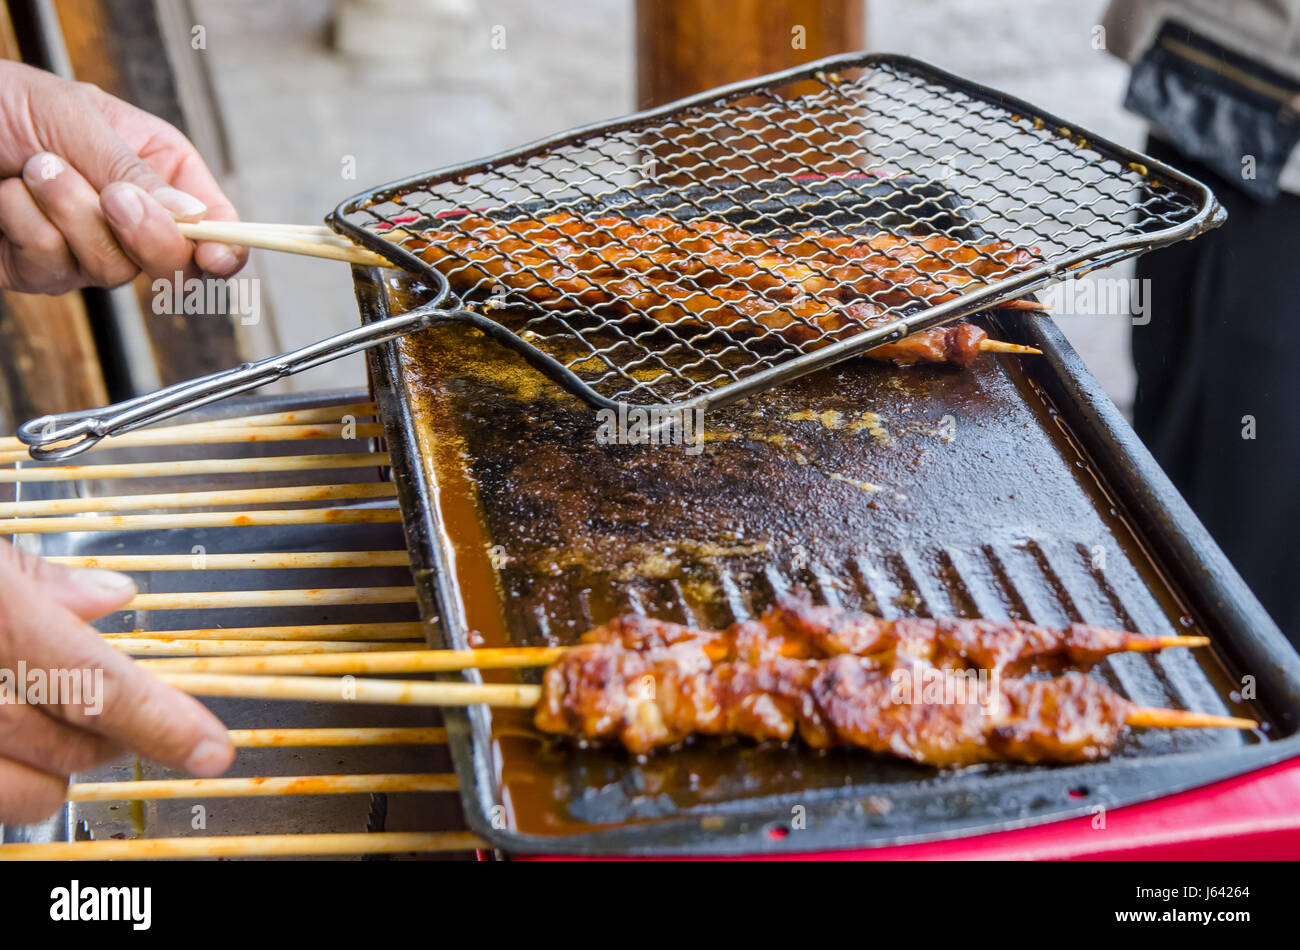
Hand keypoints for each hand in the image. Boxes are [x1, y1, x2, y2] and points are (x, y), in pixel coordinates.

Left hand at [0, 60, 246, 293]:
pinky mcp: (41, 270)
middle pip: (172, 261)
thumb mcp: (77, 117)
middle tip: (112, 198)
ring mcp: (88, 248)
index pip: (214, 220)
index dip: (224, 245)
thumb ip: (136, 172)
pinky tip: (6, 196)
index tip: (215, 257)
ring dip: (67, 214)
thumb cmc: (0, 101)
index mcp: (157, 167)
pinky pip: (55, 269)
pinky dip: (25, 226)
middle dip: (140, 232)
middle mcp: (130, 214)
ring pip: (111, 269)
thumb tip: (195, 216)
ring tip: (32, 169)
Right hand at [0, 540, 232, 822]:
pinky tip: (6, 742)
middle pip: (74, 746)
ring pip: (31, 791)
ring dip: (53, 766)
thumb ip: (41, 582)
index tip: (214, 748)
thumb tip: (115, 596)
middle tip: (106, 701)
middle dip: (110, 733)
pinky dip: (9, 778)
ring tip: (41, 720)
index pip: (99, 689)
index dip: (165, 723)